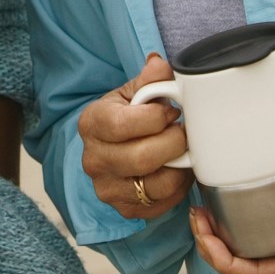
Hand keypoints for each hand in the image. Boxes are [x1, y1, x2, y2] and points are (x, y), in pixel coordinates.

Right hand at [77, 53, 191, 219]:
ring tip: (183, 151)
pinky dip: (178, 186)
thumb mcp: (132, 93)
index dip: (155, 118)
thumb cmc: (124, 117)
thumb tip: (160, 64)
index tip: (171, 112)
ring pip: (157, 184)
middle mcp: (93, 160)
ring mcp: (107, 188)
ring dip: (180, 167)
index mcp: (91, 124)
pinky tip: (177, 169)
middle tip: (183, 132)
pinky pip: (163, 204)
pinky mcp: (125, 209)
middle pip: (141, 158)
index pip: (122, 125)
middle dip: (173, 143)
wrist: (111, 149)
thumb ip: (149, 79)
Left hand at [189, 169, 274, 273]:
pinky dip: (238, 225)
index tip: (205, 234)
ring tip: (203, 209)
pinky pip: (260, 238)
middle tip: (196, 214)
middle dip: (213, 247)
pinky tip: (227, 203)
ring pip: (250, 254)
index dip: (224, 261)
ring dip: (221, 237)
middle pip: (245, 268)